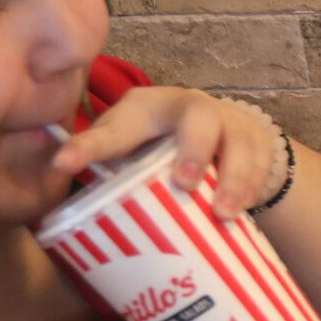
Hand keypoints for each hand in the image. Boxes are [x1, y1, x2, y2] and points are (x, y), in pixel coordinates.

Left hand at [51, 87, 274, 223]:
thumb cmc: (160, 146)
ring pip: (238, 140)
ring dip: (232, 177)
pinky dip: (254, 185)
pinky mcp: (257, 139)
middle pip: (197, 115)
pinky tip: (243, 211)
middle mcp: (189, 106)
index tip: (63, 165)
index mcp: (144, 110)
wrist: (220, 131)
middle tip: (183, 184)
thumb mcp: (130, 148)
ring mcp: (229, 120)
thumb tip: (57, 201)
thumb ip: (104, 166)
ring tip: (222, 214)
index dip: (89, 146)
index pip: (116, 127)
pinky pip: (263, 159)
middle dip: (192, 149)